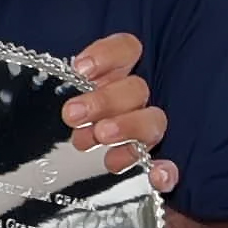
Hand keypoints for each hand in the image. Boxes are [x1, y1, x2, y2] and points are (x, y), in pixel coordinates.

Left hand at [64, 32, 178, 195]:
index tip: (81, 70)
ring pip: (152, 122)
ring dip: (127, 128)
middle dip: (104, 100)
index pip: (126, 49)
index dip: (106, 56)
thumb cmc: (68, 116)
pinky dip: (165, 172)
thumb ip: (69, 82)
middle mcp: (136, 98)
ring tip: (99, 136)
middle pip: (136, 89)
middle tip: (73, 113)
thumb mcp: (60, 92)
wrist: (64, 165)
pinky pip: (168, 166)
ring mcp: (146, 129)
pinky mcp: (151, 162)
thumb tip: (71, 75)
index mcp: (118, 71)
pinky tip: (158, 177)